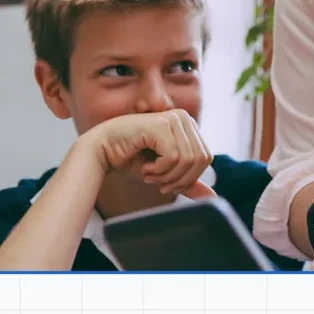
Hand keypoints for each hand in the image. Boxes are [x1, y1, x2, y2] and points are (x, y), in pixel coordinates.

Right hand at [84, 109, 214, 199]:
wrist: (101, 149)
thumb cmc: (133, 159)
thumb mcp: (166, 172)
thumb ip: (187, 181)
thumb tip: (212, 195)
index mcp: (189, 126)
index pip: (206, 158)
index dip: (190, 178)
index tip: (168, 184)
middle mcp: (184, 118)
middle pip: (200, 160)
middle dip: (179, 179)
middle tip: (159, 184)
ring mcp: (173, 119)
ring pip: (187, 159)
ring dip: (167, 175)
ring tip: (150, 176)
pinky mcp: (160, 125)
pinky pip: (173, 156)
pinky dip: (159, 170)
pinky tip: (145, 168)